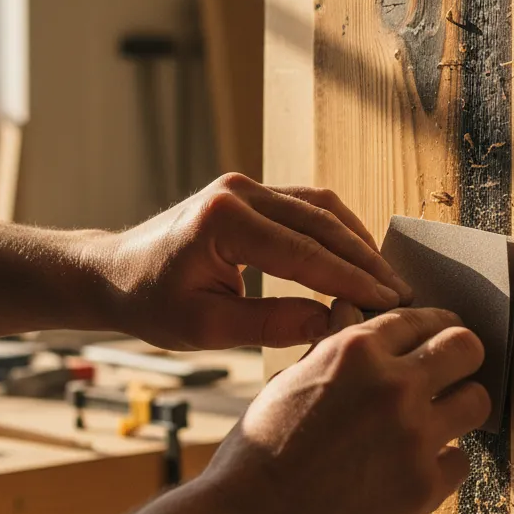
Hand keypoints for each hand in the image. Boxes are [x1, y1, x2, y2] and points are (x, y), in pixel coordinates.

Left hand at [96, 173, 412, 349]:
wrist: (114, 272)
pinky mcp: (249, 192)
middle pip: (321, 222)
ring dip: (356, 240)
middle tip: (399, 294)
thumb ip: (271, 324)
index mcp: (224, 220)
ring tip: (385, 277)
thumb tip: (332, 324)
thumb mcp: (207, 327)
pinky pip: (306, 205)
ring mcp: (245, 186)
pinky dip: (336, 230)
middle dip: (364, 259)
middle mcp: (239, 191)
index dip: (351, 280)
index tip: (387, 304)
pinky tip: (355, 257)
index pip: (305, 252)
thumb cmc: (150, 302)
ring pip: (320, 206)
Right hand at [197, 306, 489, 513]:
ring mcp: (414, 437)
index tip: (438, 336)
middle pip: (466, 347)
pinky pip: (460, 461)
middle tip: (452, 370)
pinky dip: (442, 462)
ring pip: (477, 401)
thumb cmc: (261, 450)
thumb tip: (350, 311)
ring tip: (439, 419)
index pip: (422, 318)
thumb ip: (332, 344)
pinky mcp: (425, 487)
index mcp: (355, 351)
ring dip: (459, 406)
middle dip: (461, 355)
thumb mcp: (290, 380)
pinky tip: (415, 465)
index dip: (433, 326)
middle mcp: (393, 385)